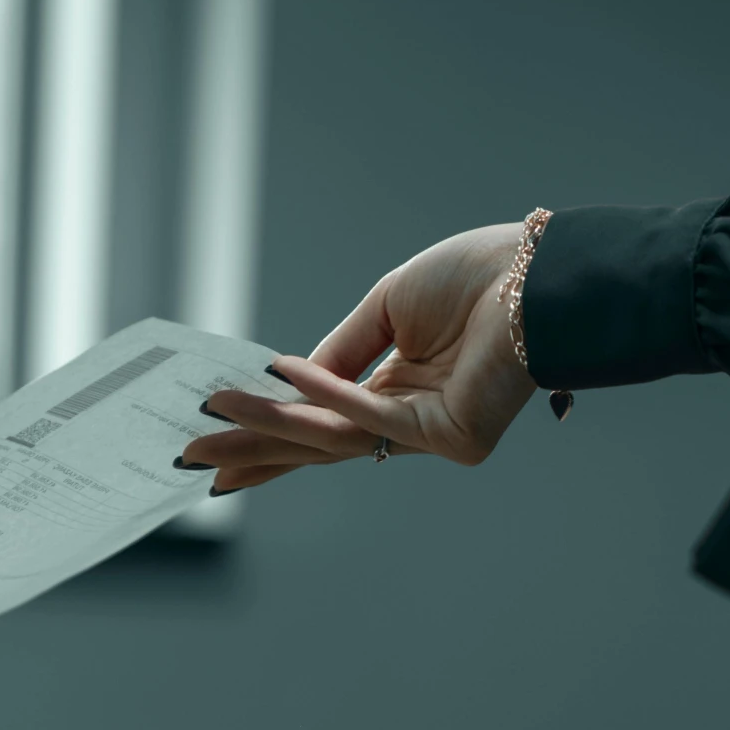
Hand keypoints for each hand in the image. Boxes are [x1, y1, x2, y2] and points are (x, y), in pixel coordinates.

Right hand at [181, 223, 537, 492]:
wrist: (541, 274)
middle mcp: (410, 422)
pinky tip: (284, 375)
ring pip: (332, 439)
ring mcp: (430, 437)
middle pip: (316, 445)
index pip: (321, 423)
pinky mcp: (450, 440)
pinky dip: (326, 394)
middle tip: (188, 456)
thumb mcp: (388, 307)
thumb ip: (338, 351)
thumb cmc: (477, 279)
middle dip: (251, 449)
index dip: (268, 432)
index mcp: (396, 392)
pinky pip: (371, 418)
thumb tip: (286, 380)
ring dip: (269, 423)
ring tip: (213, 415)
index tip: (214, 441)